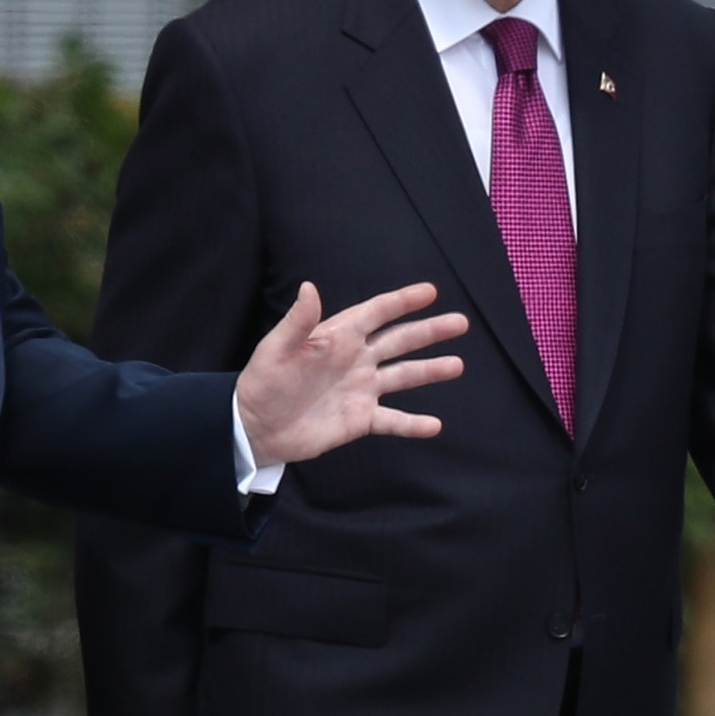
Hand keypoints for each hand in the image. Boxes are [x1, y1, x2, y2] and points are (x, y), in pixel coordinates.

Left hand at [236, 282, 467, 466]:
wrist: (254, 429)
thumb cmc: (262, 384)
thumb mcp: (276, 350)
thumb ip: (298, 322)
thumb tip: (309, 286)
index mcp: (337, 338)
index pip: (376, 313)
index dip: (402, 301)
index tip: (430, 291)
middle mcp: (355, 361)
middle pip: (399, 341)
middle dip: (429, 332)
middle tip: (460, 322)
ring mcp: (360, 390)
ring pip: (403, 376)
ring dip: (430, 371)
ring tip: (457, 365)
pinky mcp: (360, 419)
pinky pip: (393, 421)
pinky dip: (413, 425)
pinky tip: (435, 426)